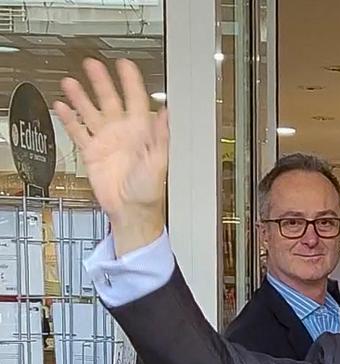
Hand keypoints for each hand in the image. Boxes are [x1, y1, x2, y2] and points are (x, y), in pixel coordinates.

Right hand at [54, 58, 167, 254]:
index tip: (125, 65)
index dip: (131, 82)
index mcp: (141, 133)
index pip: (136, 100)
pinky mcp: (93, 153)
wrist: (132, 212)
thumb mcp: (160, 162)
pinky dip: (69, 119)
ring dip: (81, 97)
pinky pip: (79, 132)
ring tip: (71, 81)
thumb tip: (166, 114)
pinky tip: (61, 107)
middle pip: (110, 101)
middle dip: (102, 82)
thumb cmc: (150, 192)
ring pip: (91, 113)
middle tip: (93, 64)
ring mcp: (107, 142)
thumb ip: (161, 137)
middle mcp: (123, 134)